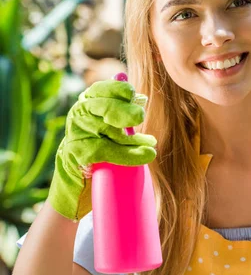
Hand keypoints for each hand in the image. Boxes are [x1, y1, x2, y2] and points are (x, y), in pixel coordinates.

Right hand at [47, 79, 156, 220]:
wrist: (75, 185)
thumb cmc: (99, 152)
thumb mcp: (112, 129)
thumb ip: (123, 114)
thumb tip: (141, 99)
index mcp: (88, 103)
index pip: (101, 89)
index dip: (118, 90)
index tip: (134, 96)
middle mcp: (79, 115)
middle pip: (102, 106)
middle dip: (123, 110)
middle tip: (140, 117)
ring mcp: (76, 134)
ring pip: (107, 129)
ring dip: (132, 138)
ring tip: (151, 144)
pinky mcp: (77, 155)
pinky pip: (106, 151)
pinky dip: (129, 155)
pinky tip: (146, 155)